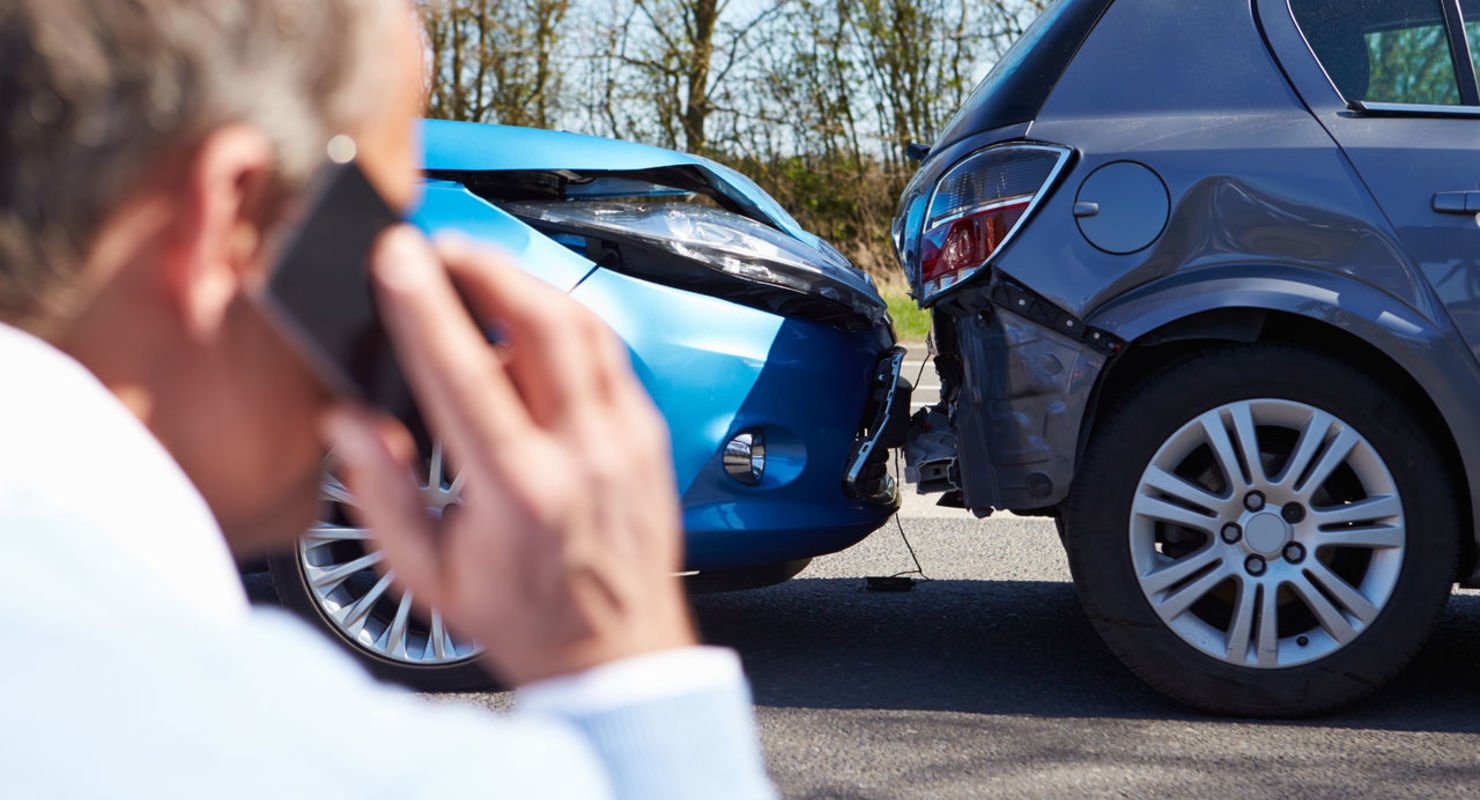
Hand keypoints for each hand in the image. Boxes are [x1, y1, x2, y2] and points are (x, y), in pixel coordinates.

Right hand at [324, 226, 695, 686]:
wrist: (618, 655)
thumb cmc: (524, 618)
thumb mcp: (428, 574)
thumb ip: (380, 493)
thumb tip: (347, 421)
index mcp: (520, 491)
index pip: (466, 372)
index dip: (425, 305)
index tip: (396, 256)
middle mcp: (584, 454)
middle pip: (543, 322)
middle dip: (485, 265)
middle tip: (439, 248)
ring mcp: (626, 439)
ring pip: (585, 326)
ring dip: (526, 284)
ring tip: (478, 272)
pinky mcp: (649, 434)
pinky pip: (608, 353)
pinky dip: (564, 323)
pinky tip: (529, 324)